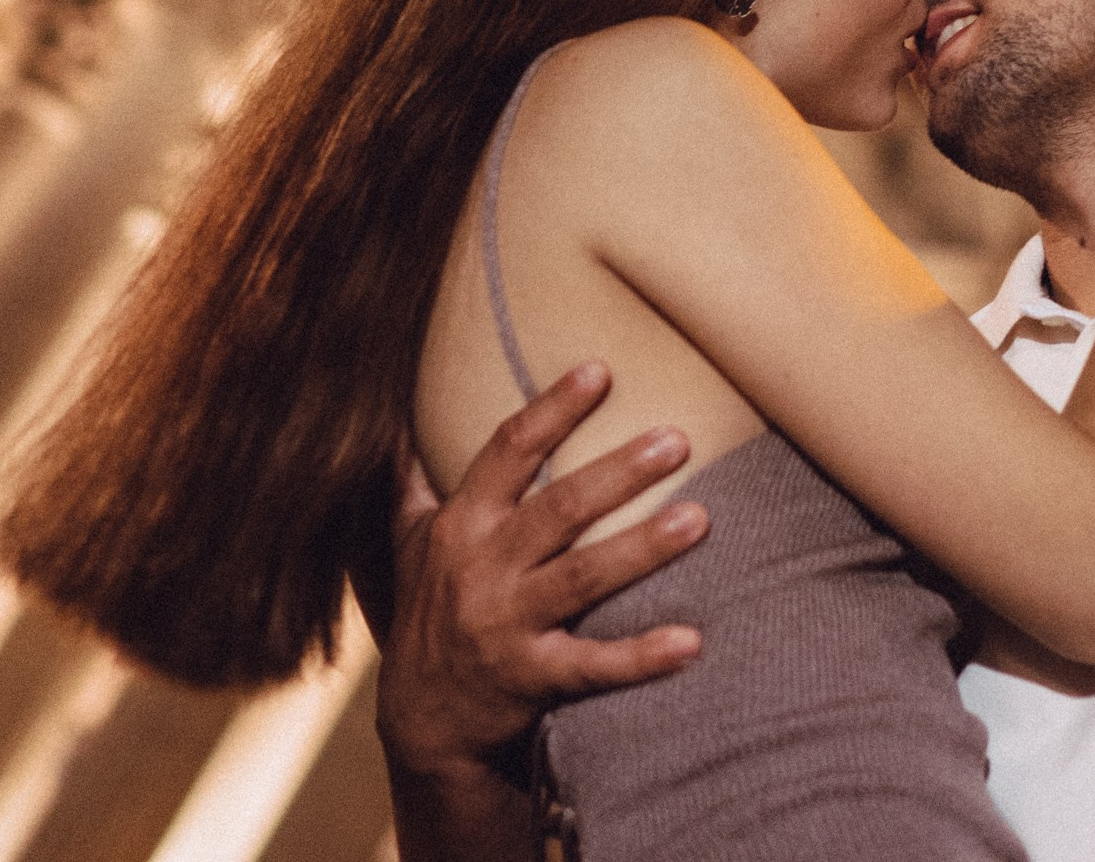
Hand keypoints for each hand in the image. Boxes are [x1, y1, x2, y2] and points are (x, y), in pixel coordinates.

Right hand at [375, 362, 708, 779]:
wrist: (421, 722)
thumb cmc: (429, 613)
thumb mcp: (406, 542)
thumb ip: (410, 479)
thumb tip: (395, 415)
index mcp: (460, 526)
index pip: (507, 453)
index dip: (552, 411)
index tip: (599, 371)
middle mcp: (482, 569)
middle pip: (557, 510)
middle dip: (617, 473)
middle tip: (677, 440)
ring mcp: (507, 626)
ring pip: (582, 579)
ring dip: (643, 548)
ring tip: (700, 518)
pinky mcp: (532, 679)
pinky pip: (592, 667)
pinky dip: (641, 657)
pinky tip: (691, 643)